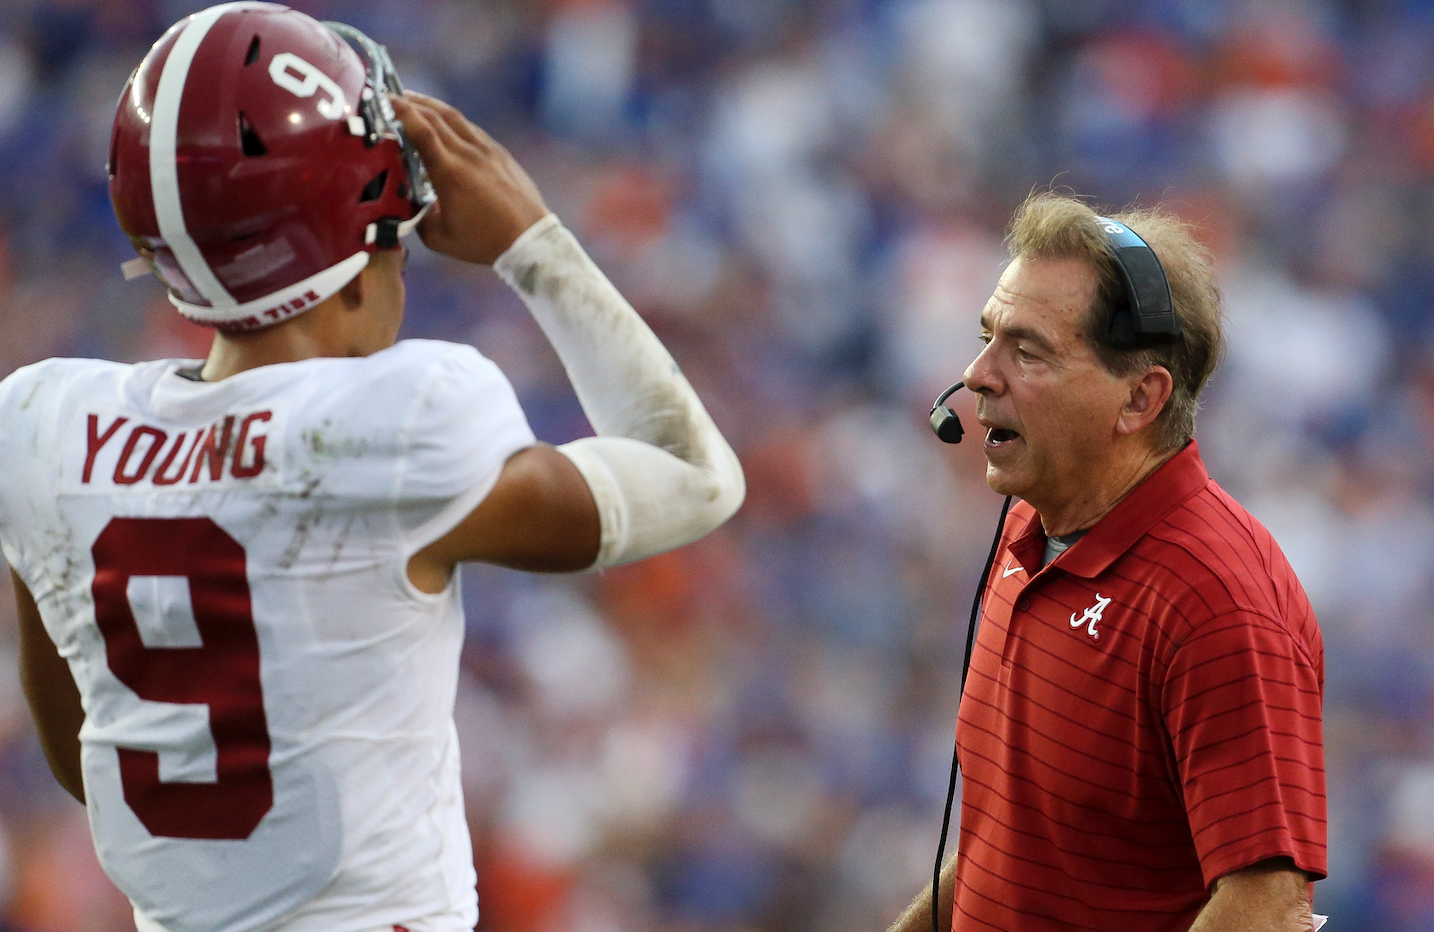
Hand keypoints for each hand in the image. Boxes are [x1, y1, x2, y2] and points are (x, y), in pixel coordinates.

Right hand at [390, 92, 549, 265]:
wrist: (529, 238)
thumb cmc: (485, 242)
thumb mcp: (440, 238)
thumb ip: (417, 219)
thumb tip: (404, 206)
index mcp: (449, 173)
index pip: (422, 131)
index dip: (403, 112)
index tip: (387, 101)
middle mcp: (468, 154)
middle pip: (435, 117)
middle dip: (412, 103)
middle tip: (393, 98)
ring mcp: (486, 150)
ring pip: (455, 118)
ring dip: (432, 106)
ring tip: (416, 102)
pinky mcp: (499, 153)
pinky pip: (471, 128)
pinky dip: (452, 120)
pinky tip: (445, 123)